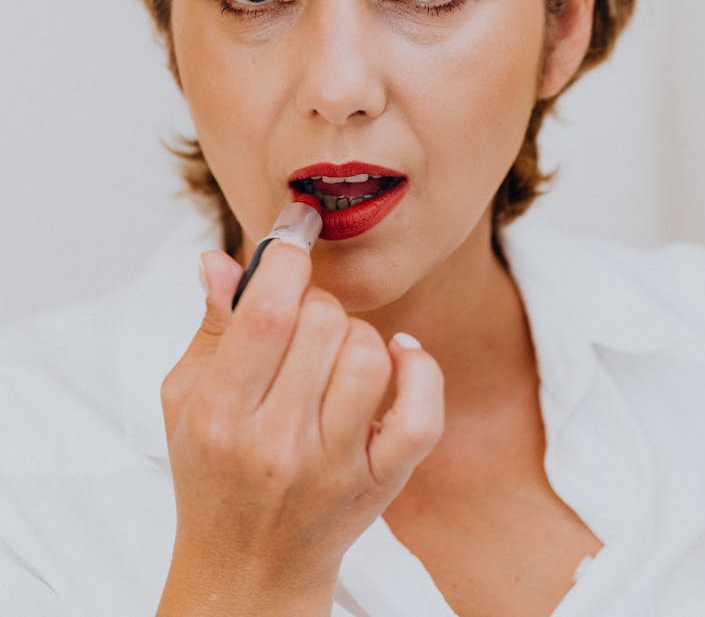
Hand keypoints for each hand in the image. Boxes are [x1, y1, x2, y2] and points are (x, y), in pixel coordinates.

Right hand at [157, 239, 443, 615]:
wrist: (246, 569)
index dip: (286, 257)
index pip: (266, 312)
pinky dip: (420, 372)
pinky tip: (398, 355)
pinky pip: (421, 415)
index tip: (295, 233)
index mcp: (219, 415)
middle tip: (300, 319)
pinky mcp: (378, 485)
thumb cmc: (212, 472)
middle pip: (322, 324)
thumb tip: (219, 257)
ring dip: (356, 334)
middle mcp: (277, 443)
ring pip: (369, 356)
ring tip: (332, 351)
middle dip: (315, 302)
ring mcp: (333, 467)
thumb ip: (212, 325)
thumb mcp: (186, 398)